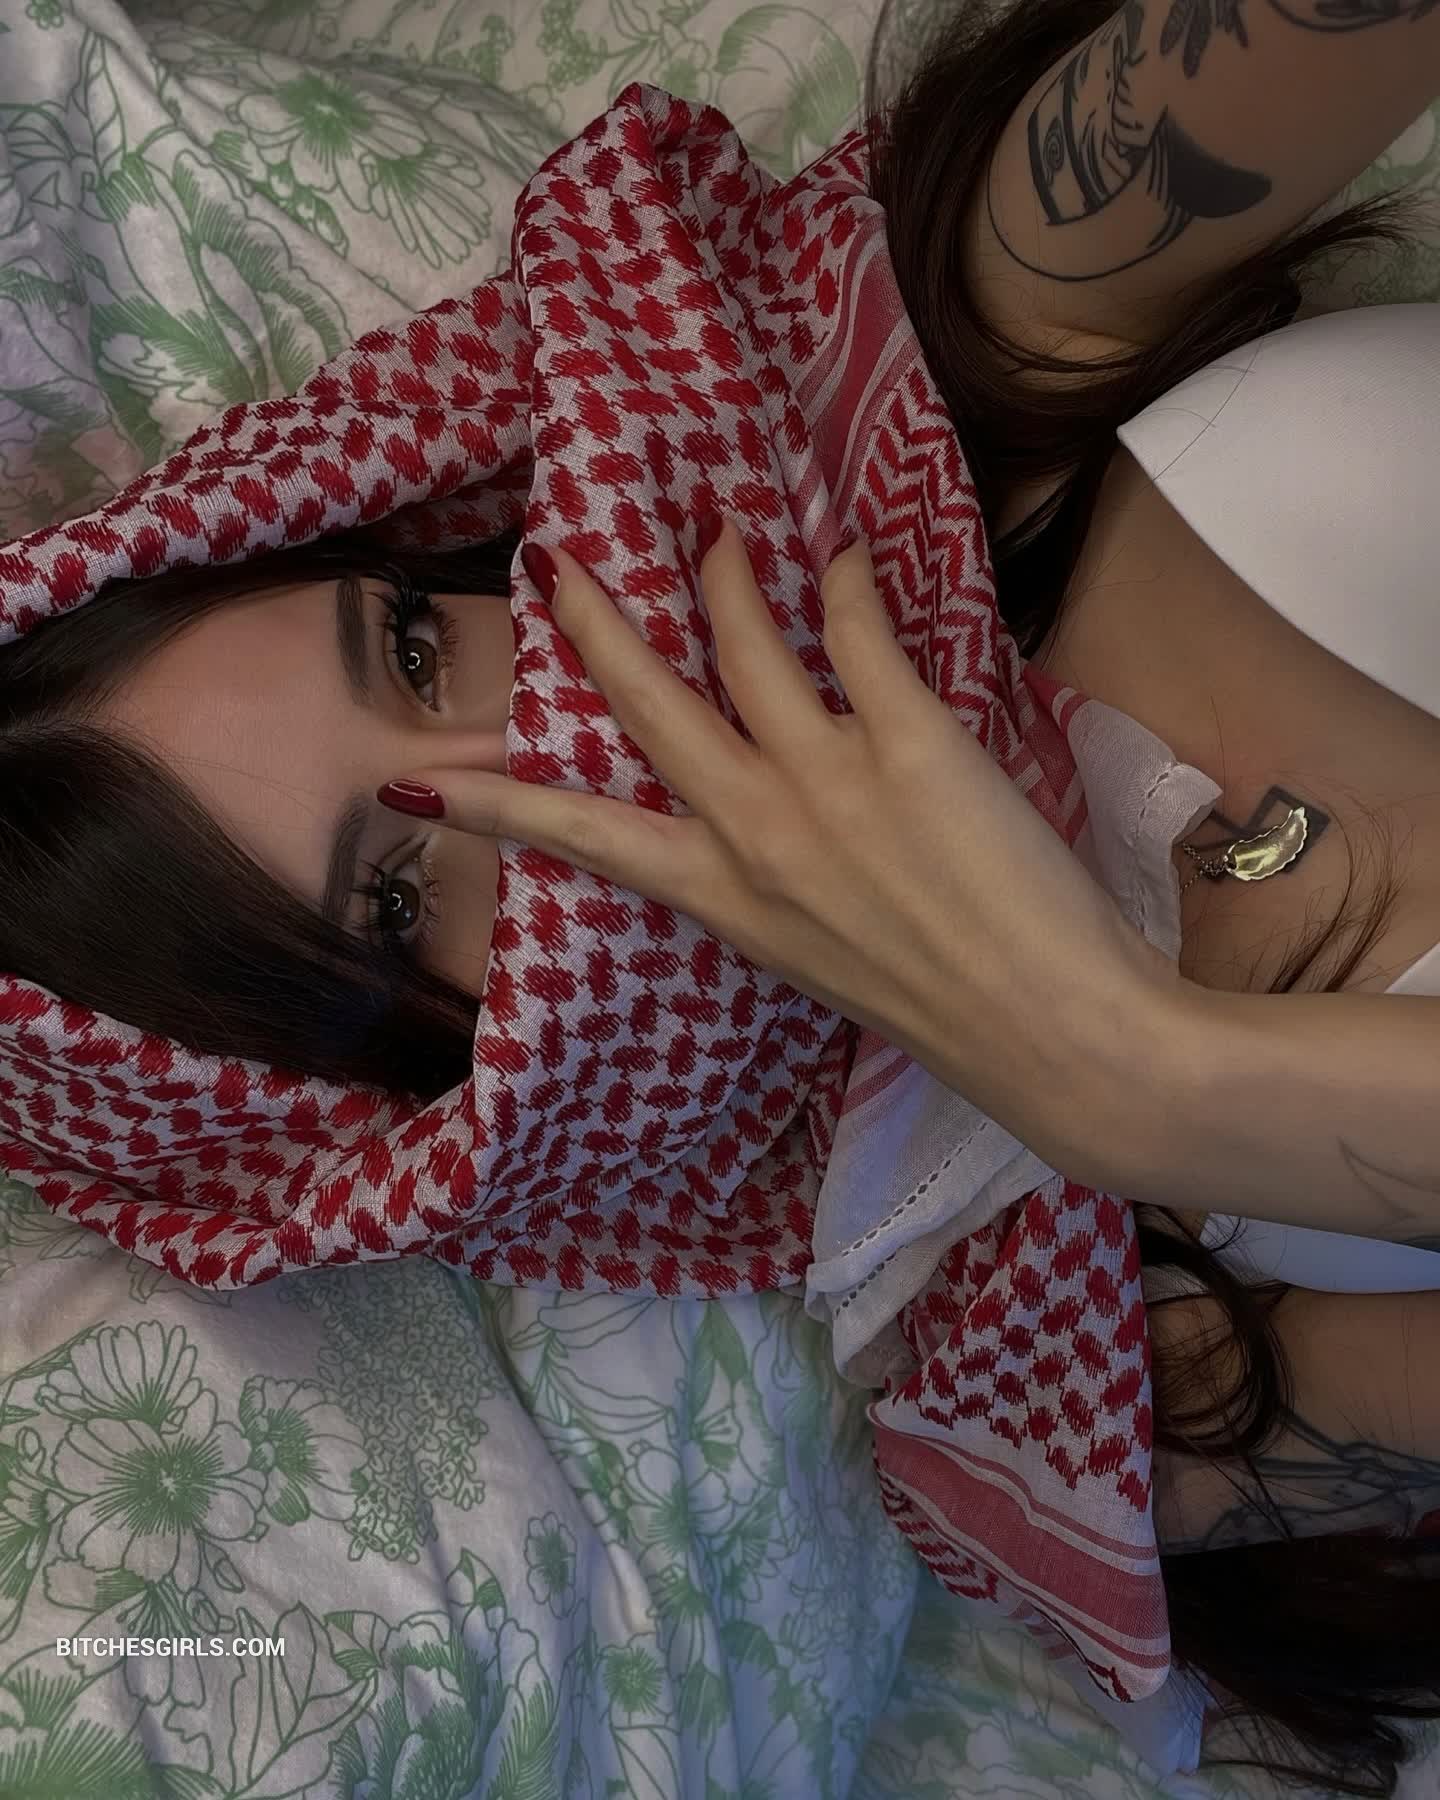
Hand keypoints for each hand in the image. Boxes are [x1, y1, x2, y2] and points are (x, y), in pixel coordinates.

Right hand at [382, 516, 1182, 1177]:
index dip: (495, 807)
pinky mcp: (908, 745)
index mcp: (724, 902)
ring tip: (718, 532)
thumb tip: (756, 806)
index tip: (417, 784)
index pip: (583, 840)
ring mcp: (825, 782)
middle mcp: (754, 834)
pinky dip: (846, 585)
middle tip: (559, 565)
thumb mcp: (816, 959)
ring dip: (723, 576)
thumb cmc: (942, 1011)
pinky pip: (857, 636)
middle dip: (594, 626)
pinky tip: (845, 556)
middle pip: (649, 705)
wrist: (1055, 1037)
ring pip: (745, 645)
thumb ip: (772, 883)